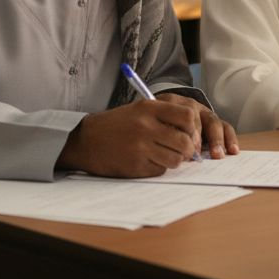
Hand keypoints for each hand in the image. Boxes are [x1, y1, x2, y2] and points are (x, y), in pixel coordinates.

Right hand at [56, 99, 205, 177]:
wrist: (85, 141)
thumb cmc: (116, 125)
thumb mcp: (139, 110)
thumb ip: (165, 117)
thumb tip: (193, 134)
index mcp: (149, 108)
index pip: (187, 116)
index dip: (193, 127)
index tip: (189, 133)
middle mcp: (146, 126)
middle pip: (185, 142)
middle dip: (188, 150)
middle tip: (183, 151)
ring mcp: (140, 147)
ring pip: (175, 159)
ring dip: (174, 160)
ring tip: (165, 156)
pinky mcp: (135, 166)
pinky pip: (160, 170)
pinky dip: (159, 168)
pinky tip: (148, 161)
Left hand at [157, 92, 240, 159]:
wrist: (160, 114)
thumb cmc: (156, 124)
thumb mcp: (153, 125)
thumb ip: (158, 133)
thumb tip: (167, 151)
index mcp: (173, 103)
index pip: (182, 114)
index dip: (183, 131)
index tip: (183, 146)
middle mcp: (190, 105)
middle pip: (197, 118)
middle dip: (198, 137)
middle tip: (196, 153)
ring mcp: (204, 112)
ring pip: (213, 122)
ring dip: (216, 139)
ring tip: (217, 155)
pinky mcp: (214, 121)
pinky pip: (225, 127)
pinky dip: (230, 138)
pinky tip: (232, 150)